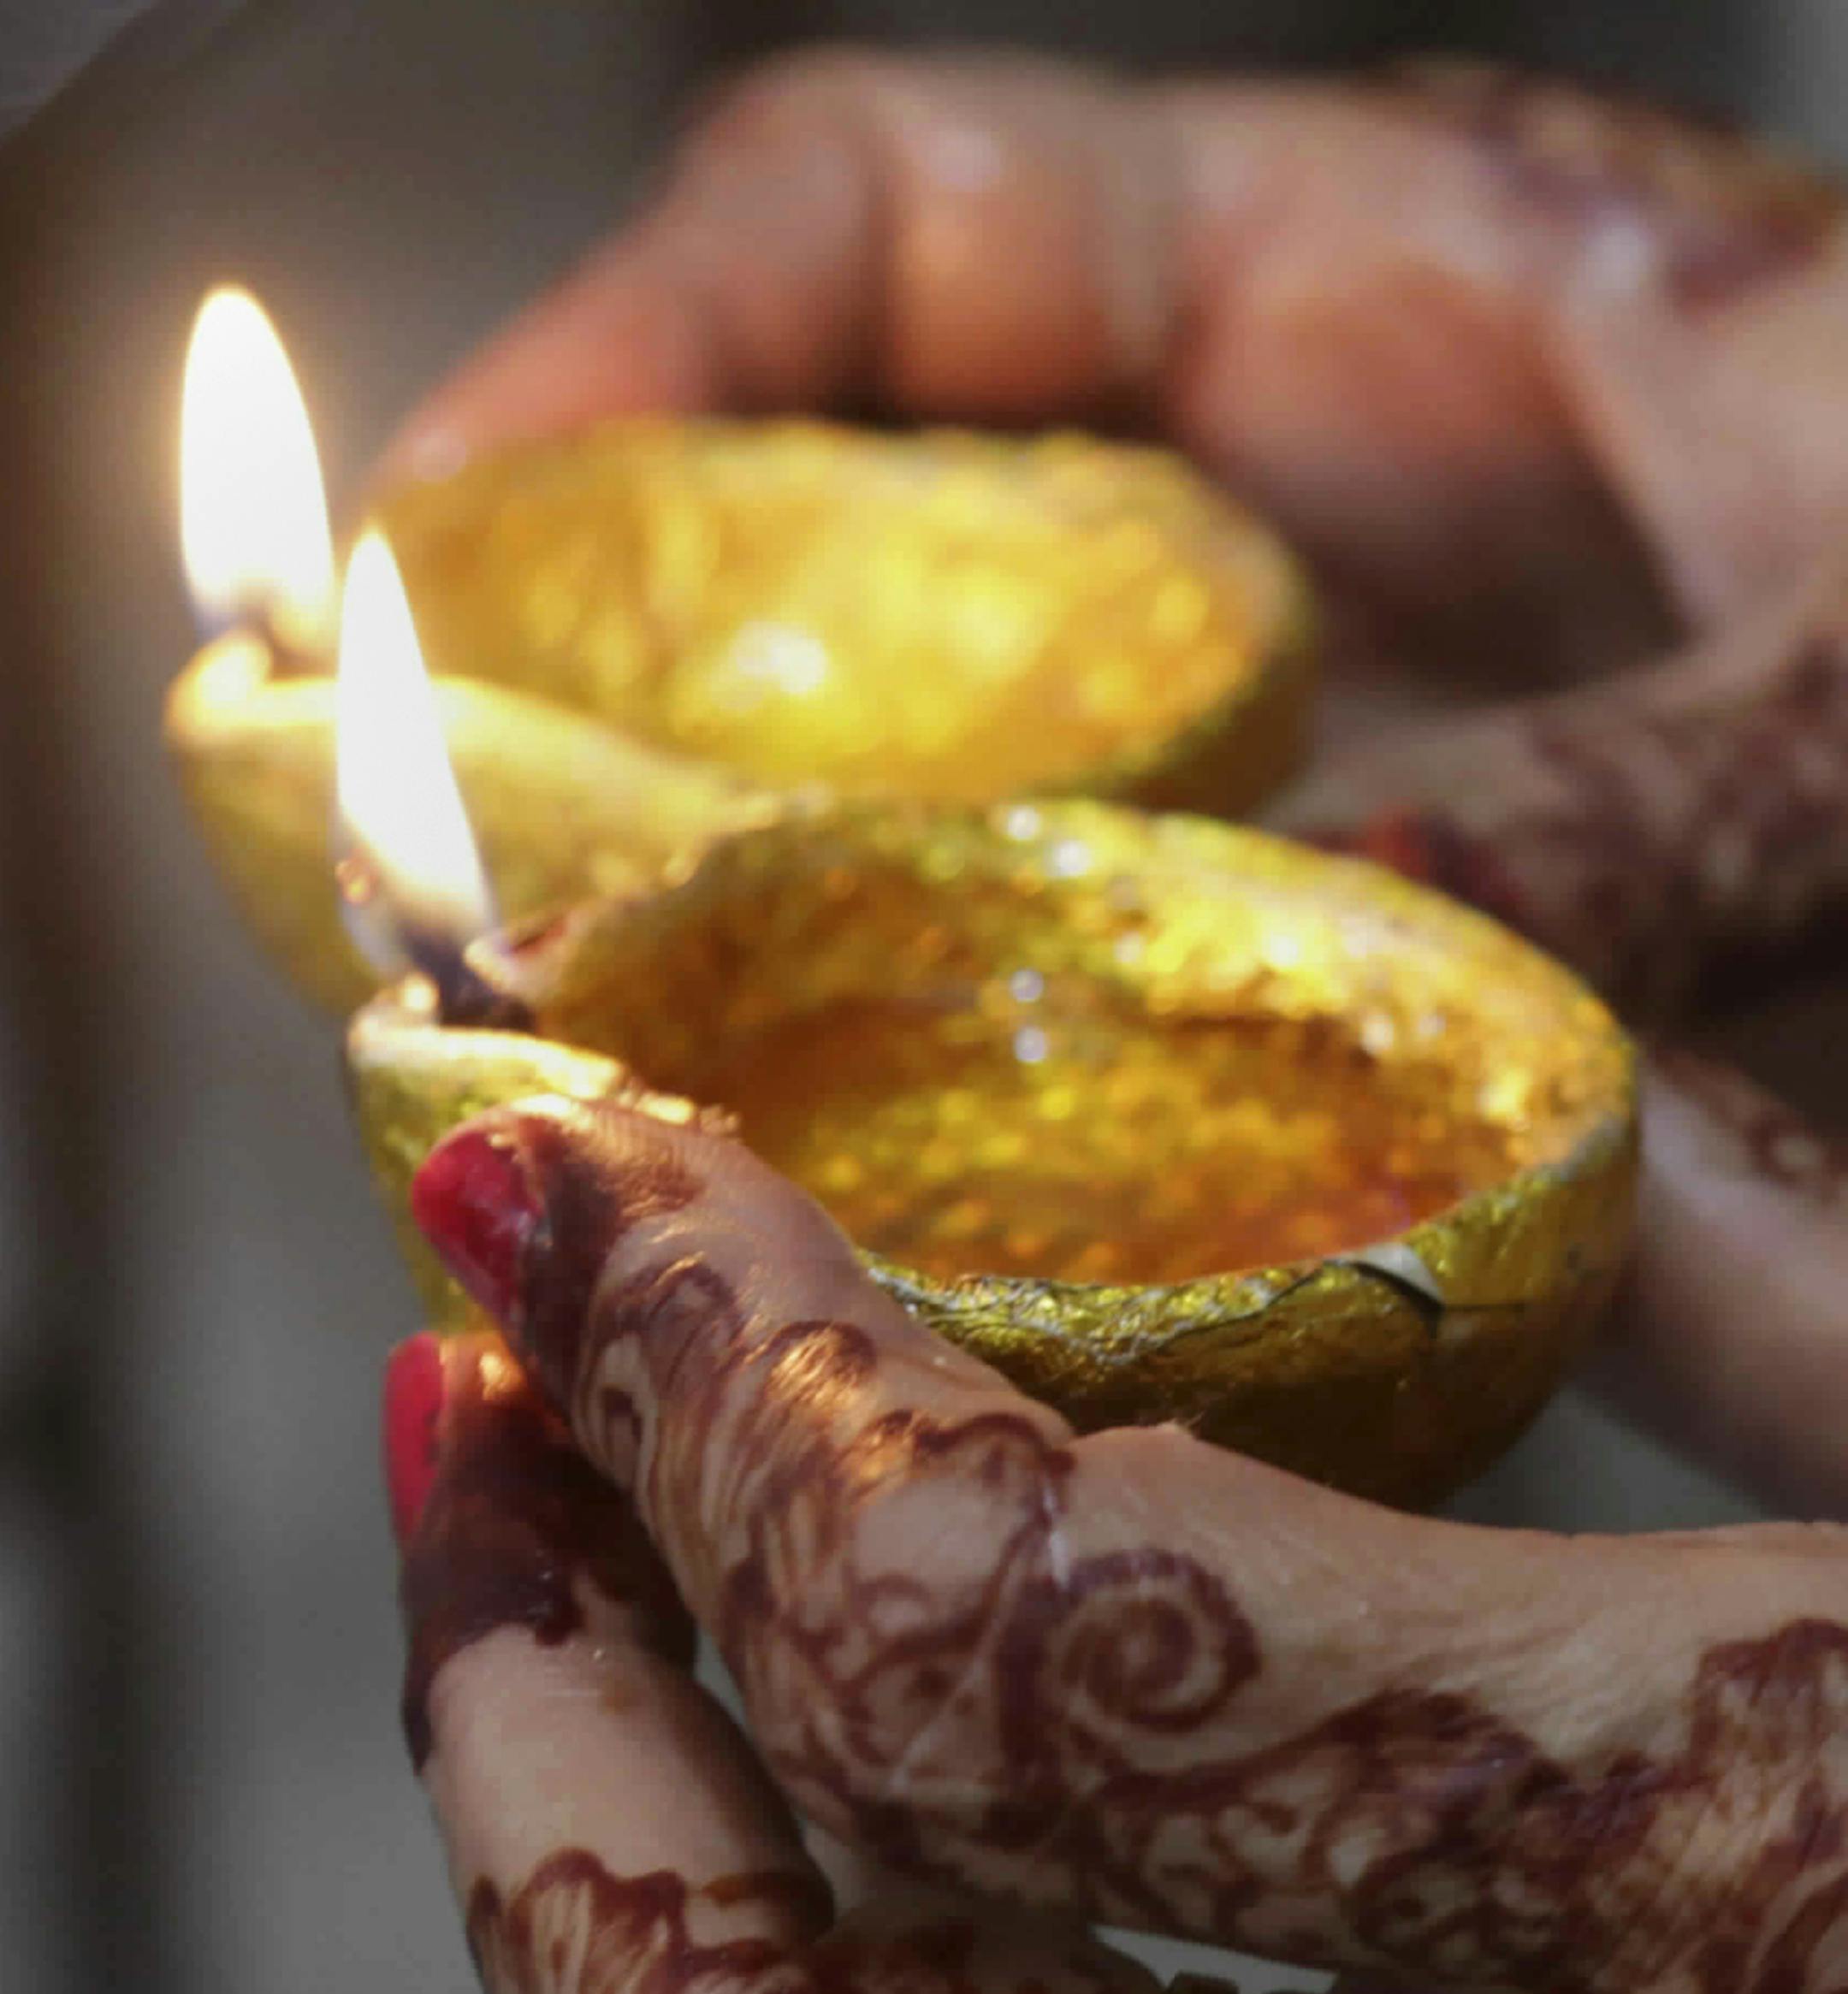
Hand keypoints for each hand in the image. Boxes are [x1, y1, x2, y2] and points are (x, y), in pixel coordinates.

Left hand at [185, 1094, 1847, 1993]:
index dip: (711, 1362)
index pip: (1016, 1605)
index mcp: (1757, 1836)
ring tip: (510, 1717)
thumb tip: (1492, 1091)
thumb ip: (1794, 1288)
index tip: (575, 1182)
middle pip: (817, 1975)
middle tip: (486, 1431)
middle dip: (551, 1660)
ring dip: (573, 1969)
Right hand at [373, 48, 1847, 1515]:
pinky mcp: (1342, 1002)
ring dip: (785, 987)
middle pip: (839, 580)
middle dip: (625, 735)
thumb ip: (1635, 782)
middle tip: (479, 925)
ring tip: (645, 1129)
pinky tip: (947, 1268)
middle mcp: (1272, 546)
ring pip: (934, 853)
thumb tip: (1358, 904)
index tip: (444, 550)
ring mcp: (1287, 782)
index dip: (624, 356)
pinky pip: (1104, 1075)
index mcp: (1345, 298)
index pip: (875, 224)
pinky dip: (1007, 1167)